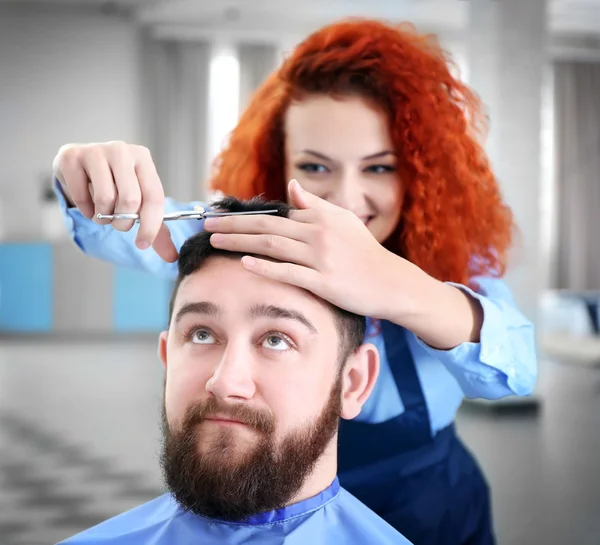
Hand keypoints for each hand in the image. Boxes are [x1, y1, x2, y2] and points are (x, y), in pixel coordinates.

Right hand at [52, 141, 176, 261]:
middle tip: (118, 223)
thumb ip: (156, 229)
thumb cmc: (113, 184)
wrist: (79, 165)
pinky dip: (85, 210)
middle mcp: (121, 150)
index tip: (143, 244)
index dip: (150, 225)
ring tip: (103, 212)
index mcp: (143, 158)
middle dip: (123, 222)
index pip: (154, 197)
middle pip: (130, 199)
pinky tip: (87, 204)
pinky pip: (81, 197)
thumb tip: (172, 257)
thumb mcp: (138, 203)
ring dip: (103, 217)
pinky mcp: (71, 157)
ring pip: (105, 199)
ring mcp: (95, 150)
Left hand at [204, 179, 405, 318]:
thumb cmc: (365, 252)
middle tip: (206, 224)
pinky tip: (245, 264)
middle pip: (267, 227)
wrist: (390, 282)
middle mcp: (318, 234)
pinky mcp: (325, 282)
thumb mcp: (344, 220)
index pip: (275, 215)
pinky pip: (289, 272)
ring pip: (272, 246)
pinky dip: (266, 267)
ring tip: (216, 241)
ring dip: (241, 242)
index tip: (221, 215)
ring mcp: (321, 258)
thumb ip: (315, 204)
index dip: (245, 215)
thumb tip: (291, 187)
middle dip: (233, 224)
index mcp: (319, 218)